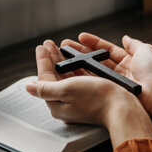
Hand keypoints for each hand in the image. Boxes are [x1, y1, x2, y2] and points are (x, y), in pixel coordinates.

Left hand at [26, 40, 151, 146]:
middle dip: (51, 58)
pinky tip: (75, 58)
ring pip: (66, 75)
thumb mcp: (66, 90)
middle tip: (49, 43)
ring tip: (60, 47)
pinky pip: (78, 77)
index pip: (44, 79)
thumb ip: (46, 88)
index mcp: (57, 104)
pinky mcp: (91, 95)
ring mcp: (79, 99)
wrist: (122, 108)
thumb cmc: (97, 99)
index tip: (42, 46)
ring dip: (62, 59)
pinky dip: (75, 65)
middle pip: (54, 76)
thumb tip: (28, 88)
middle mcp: (66, 102)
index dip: (43, 60)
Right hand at [61, 33, 151, 146]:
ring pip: (92, 71)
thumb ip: (134, 44)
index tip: (80, 37)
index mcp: (129, 61)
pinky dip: (82, 76)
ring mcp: (114, 83)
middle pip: (96, 60)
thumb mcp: (146, 50)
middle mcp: (120, 72)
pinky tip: (71, 70)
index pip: (107, 50)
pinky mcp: (110, 92)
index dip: (93, 43)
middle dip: (80, 53)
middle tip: (65, 47)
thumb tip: (126, 37)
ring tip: (63, 57)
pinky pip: (93, 82)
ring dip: (77, 64)